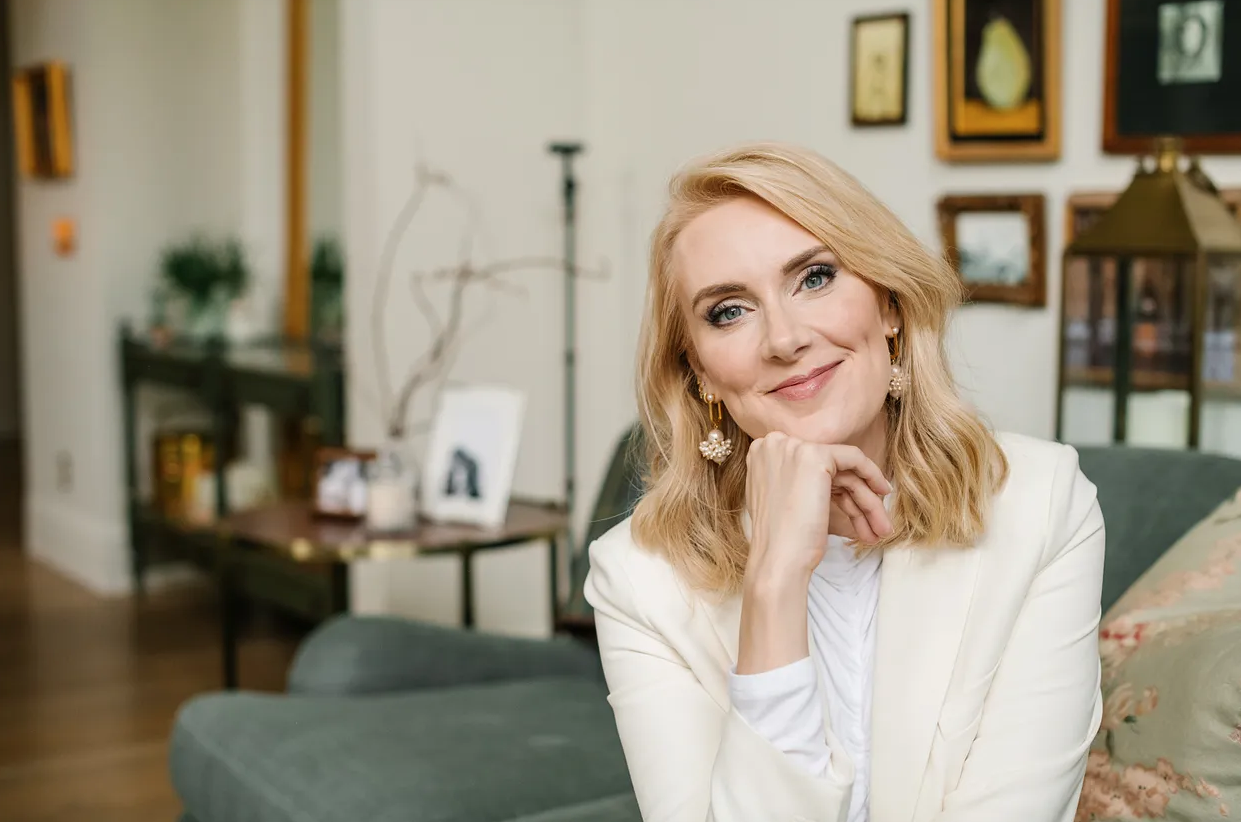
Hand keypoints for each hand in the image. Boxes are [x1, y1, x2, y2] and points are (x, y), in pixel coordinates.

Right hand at [744, 433, 891, 587]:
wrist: (777, 559)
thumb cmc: (781, 540)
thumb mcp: (780, 500)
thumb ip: (793, 481)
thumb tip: (829, 480)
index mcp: (760, 453)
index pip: (808, 467)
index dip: (834, 486)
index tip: (853, 504)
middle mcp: (773, 444)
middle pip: (827, 469)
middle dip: (854, 497)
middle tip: (874, 526)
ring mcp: (792, 448)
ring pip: (843, 470)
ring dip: (866, 501)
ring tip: (881, 530)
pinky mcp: (815, 456)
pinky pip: (854, 458)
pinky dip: (872, 474)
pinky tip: (883, 493)